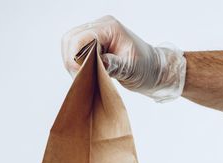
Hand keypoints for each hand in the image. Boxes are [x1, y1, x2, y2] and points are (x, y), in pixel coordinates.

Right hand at [61, 16, 185, 101]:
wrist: (153, 68)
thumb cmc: (145, 67)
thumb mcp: (131, 68)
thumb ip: (113, 64)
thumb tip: (96, 64)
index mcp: (110, 28)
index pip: (81, 38)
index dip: (76, 58)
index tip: (83, 75)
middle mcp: (101, 26)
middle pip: (71, 39)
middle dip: (71, 60)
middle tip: (81, 77)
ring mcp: (96, 33)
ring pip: (70, 44)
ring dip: (71, 61)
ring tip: (83, 76)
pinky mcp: (93, 42)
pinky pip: (74, 49)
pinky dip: (75, 62)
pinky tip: (85, 72)